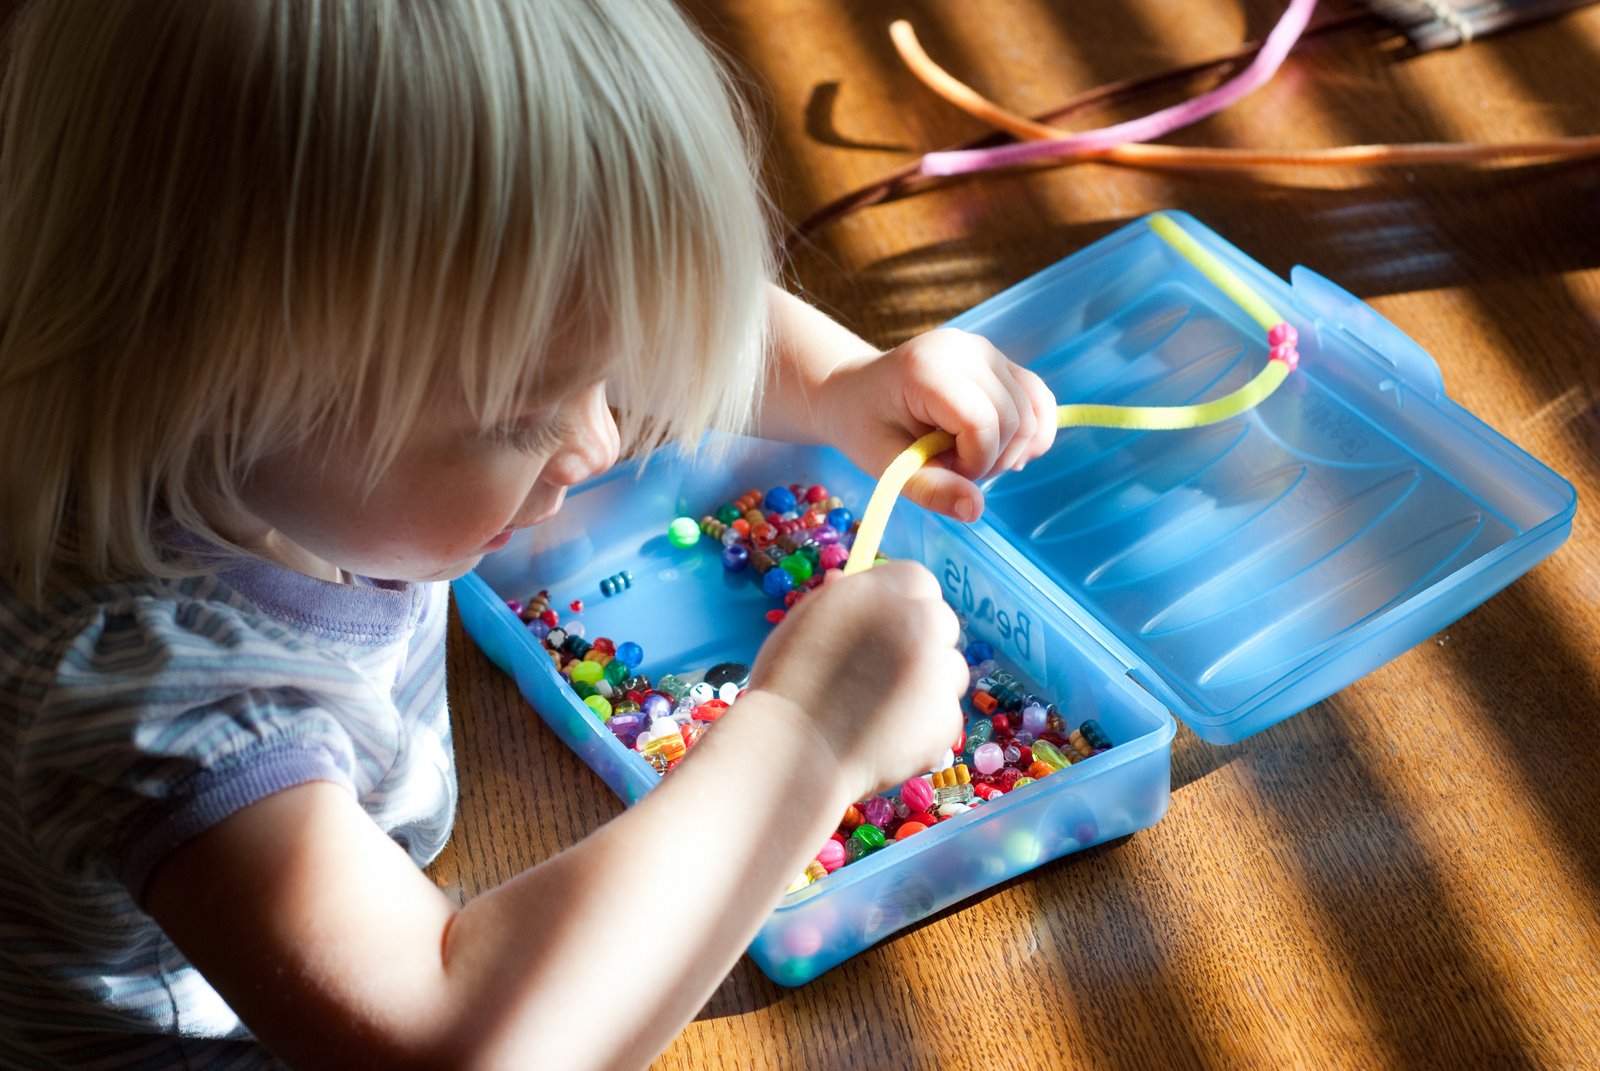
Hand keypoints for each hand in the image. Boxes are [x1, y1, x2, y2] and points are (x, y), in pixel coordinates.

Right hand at [742, 562, 967, 797]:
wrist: (790, 753)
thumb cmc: (786, 687)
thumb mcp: (804, 623)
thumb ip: (839, 599)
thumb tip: (848, 579)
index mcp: (877, 592)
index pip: (917, 580)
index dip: (906, 604)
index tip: (891, 627)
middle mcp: (914, 622)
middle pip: (942, 621)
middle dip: (924, 642)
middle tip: (887, 673)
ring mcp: (935, 670)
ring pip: (951, 670)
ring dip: (929, 684)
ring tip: (882, 710)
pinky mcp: (946, 716)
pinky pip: (946, 713)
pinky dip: (925, 726)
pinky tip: (887, 737)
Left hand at [815, 328, 1056, 521]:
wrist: (855, 392)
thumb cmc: (864, 426)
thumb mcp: (886, 465)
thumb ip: (930, 489)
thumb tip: (975, 510)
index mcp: (928, 368)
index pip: (983, 423)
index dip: (974, 462)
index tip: (944, 471)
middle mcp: (965, 349)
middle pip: (1015, 419)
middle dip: (992, 459)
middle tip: (951, 465)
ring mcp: (985, 350)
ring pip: (1032, 412)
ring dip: (1009, 449)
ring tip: (968, 454)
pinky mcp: (999, 360)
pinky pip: (1037, 398)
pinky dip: (1030, 431)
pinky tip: (1003, 448)